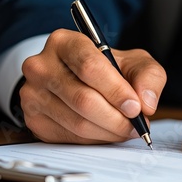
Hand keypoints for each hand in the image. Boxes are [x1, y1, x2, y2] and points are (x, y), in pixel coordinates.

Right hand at [20, 29, 166, 143]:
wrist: (77, 79)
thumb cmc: (106, 69)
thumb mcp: (133, 62)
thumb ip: (148, 76)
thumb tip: (146, 102)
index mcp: (64, 43)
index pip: (90, 67)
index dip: (116, 91)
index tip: (136, 107)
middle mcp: (42, 67)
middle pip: (83, 99)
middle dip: (117, 118)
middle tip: (136, 125)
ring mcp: (33, 95)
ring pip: (78, 123)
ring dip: (109, 132)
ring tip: (126, 129)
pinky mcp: (35, 120)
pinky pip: (70, 137)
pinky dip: (96, 139)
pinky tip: (107, 132)